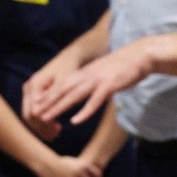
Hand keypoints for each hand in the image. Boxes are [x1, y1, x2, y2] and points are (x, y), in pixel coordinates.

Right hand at [22, 47, 88, 139]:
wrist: (67, 59)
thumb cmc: (69, 69)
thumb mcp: (65, 80)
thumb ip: (53, 94)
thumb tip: (37, 109)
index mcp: (35, 84)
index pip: (34, 111)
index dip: (45, 123)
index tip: (59, 129)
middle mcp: (28, 88)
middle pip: (29, 115)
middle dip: (42, 128)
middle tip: (56, 135)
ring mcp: (28, 92)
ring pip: (28, 117)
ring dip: (40, 128)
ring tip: (55, 134)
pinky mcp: (31, 96)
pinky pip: (31, 114)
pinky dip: (40, 123)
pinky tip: (52, 128)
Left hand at [27, 41, 157, 128]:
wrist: (142, 55)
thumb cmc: (124, 66)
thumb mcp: (103, 72)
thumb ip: (92, 81)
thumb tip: (84, 92)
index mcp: (86, 72)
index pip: (62, 84)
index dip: (49, 94)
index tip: (37, 104)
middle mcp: (88, 75)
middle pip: (63, 89)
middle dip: (48, 102)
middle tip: (35, 114)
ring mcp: (98, 80)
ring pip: (74, 95)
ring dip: (59, 107)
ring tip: (46, 118)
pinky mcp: (110, 86)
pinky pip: (95, 101)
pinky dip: (84, 112)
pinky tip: (75, 121)